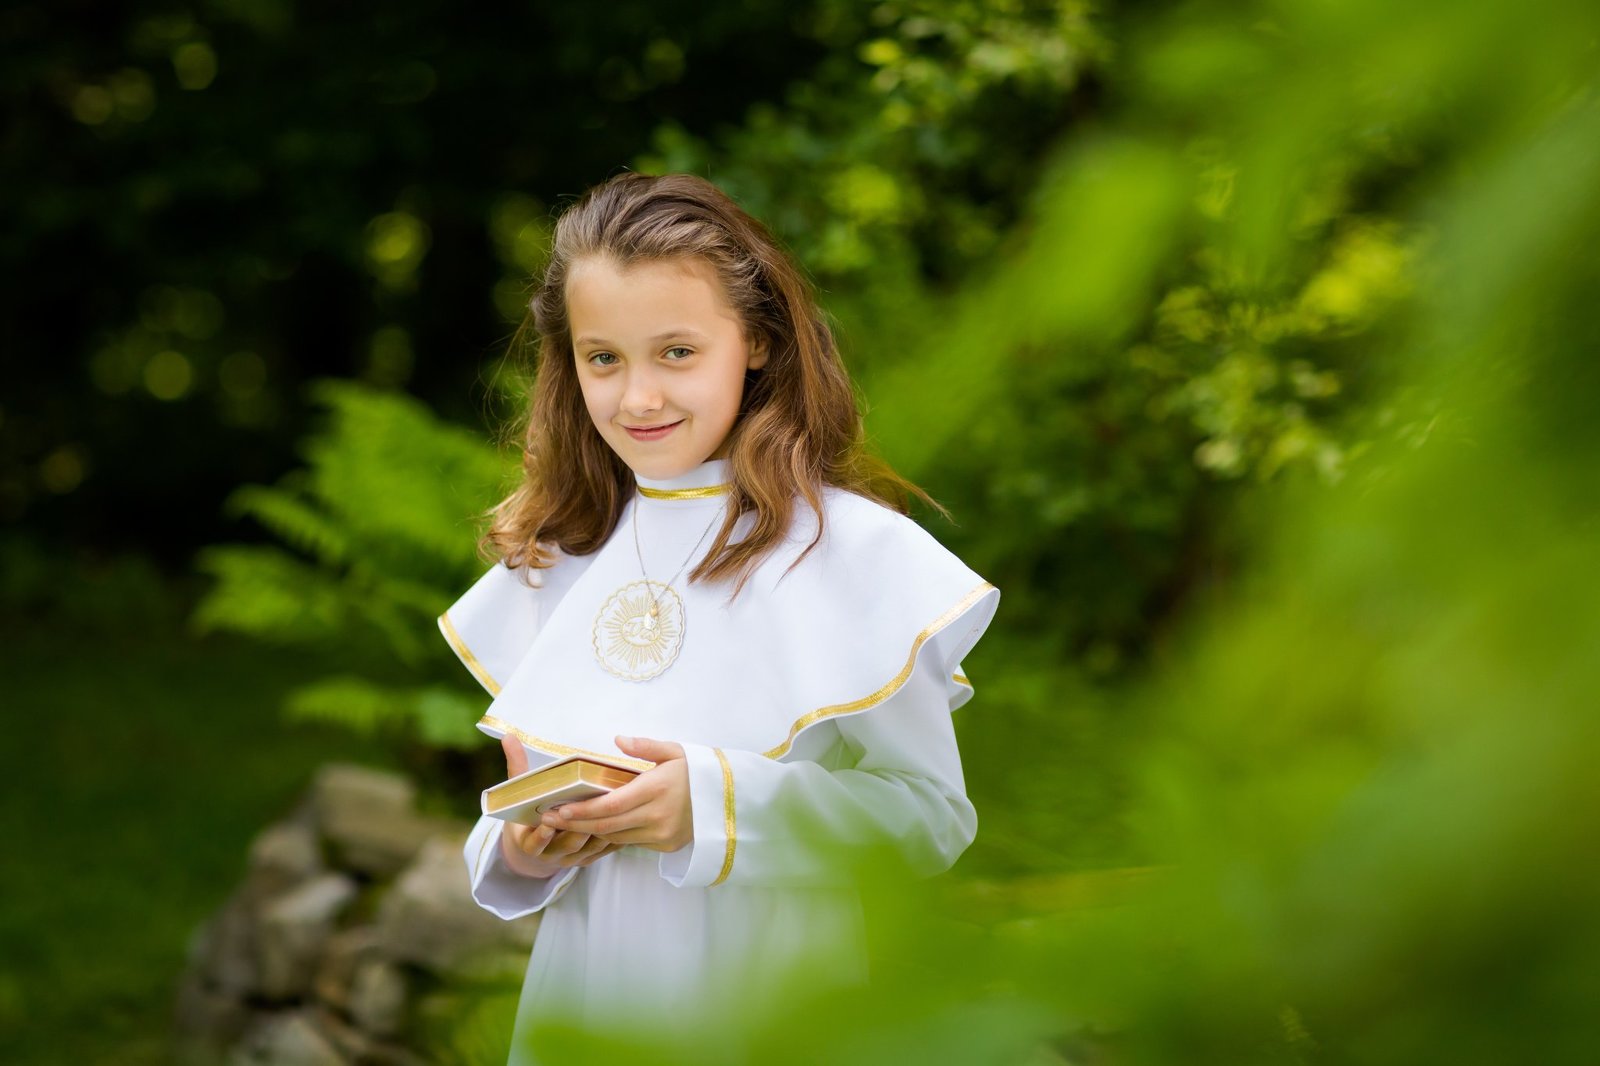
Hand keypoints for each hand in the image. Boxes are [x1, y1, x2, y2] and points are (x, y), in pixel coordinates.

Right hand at [497, 734, 618, 878]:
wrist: (536, 849)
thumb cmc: (530, 816)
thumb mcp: (518, 797)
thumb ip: (516, 768)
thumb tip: (508, 736)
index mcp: (531, 841)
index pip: (536, 843)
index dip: (542, 836)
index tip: (547, 824)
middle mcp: (552, 854)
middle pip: (568, 845)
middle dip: (579, 828)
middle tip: (592, 808)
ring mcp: (573, 859)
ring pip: (590, 848)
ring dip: (602, 830)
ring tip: (615, 810)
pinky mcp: (590, 859)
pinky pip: (605, 850)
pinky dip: (615, 836)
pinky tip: (627, 819)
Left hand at [541, 736, 693, 852]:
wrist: (726, 800)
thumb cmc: (696, 771)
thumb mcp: (675, 751)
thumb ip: (646, 746)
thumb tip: (618, 739)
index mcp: (657, 789)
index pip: (611, 805)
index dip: (583, 810)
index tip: (558, 809)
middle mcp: (658, 815)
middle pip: (607, 825)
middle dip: (576, 823)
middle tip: (549, 819)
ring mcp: (662, 834)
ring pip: (617, 836)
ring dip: (590, 832)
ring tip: (564, 823)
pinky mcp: (665, 845)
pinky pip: (631, 842)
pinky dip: (612, 835)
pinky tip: (594, 828)